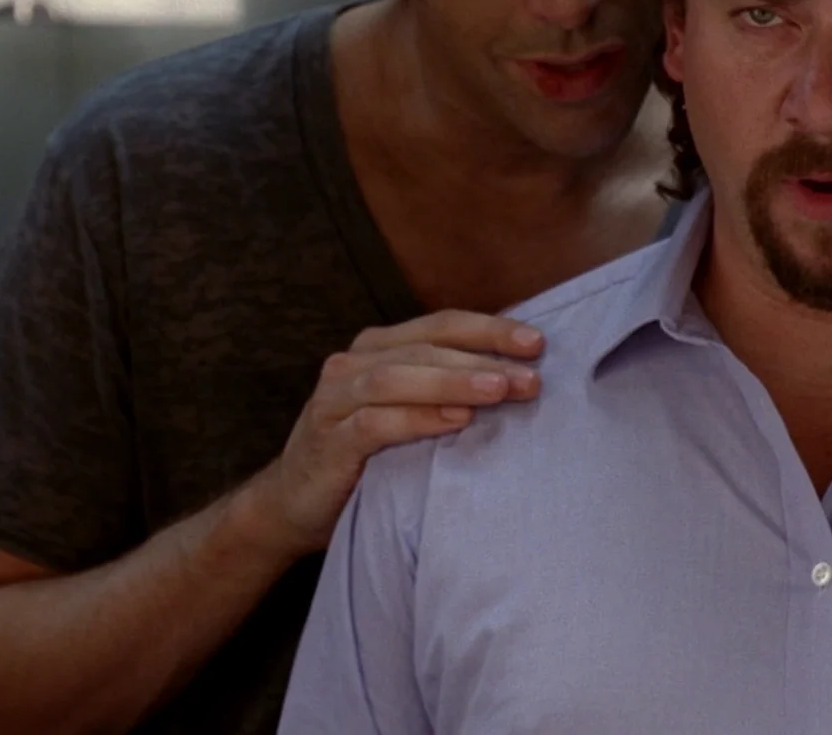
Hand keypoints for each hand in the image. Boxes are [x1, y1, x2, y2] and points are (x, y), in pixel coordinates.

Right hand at [245, 310, 543, 557]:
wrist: (294, 505)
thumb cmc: (366, 458)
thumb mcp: (407, 415)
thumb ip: (444, 393)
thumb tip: (517, 379)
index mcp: (378, 348)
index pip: (440, 326)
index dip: (488, 329)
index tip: (537, 344)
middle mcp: (354, 364)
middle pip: (424, 347)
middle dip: (481, 357)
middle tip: (530, 377)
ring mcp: (336, 399)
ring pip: (398, 376)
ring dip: (453, 381)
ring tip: (500, 390)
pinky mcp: (328, 439)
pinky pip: (374, 422)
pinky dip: (417, 418)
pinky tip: (455, 421)